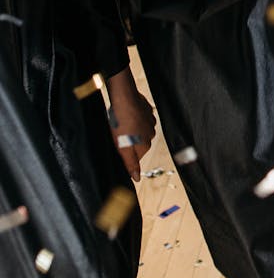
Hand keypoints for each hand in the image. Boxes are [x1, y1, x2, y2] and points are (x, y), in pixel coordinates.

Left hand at [106, 67, 156, 181]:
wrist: (124, 98)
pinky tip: (126, 114)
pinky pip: (141, 117)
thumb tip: (136, 179)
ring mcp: (151, 121)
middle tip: (117, 134)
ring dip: (132, 129)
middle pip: (137, 143)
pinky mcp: (148, 109)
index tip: (117, 146)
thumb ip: (130, 164)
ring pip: (139, 130)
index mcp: (145, 145)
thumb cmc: (121, 123)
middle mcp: (151, 134)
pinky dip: (134, 117)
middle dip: (128, 141)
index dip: (125, 153)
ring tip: (121, 123)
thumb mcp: (122, 148)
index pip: (135, 157)